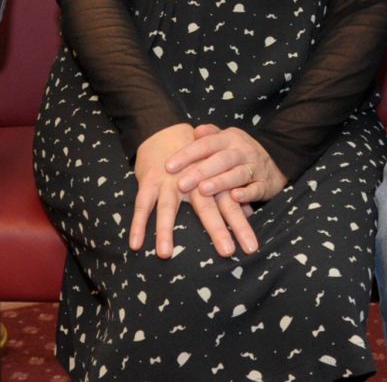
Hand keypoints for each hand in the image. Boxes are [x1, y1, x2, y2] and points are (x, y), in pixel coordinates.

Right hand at [129, 124, 257, 259]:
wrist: (165, 132)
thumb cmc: (194, 160)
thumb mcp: (214, 172)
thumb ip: (231, 193)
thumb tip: (251, 213)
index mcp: (211, 180)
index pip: (230, 204)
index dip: (241, 225)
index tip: (251, 247)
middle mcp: (192, 180)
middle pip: (206, 207)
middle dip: (217, 230)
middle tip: (227, 252)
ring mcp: (168, 181)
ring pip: (167, 206)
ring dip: (165, 230)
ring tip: (165, 254)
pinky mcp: (148, 180)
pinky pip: (141, 204)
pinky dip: (137, 224)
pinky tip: (135, 244)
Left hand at [166, 123, 286, 204]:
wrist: (277, 161)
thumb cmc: (240, 152)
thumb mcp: (226, 139)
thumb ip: (209, 136)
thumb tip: (194, 130)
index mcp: (229, 139)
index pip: (206, 144)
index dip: (187, 154)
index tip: (168, 166)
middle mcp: (242, 151)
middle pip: (221, 160)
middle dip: (201, 171)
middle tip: (181, 184)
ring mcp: (255, 168)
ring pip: (238, 174)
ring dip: (220, 182)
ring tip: (203, 190)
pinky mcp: (265, 184)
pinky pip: (256, 189)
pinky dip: (246, 194)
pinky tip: (235, 198)